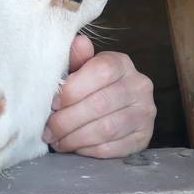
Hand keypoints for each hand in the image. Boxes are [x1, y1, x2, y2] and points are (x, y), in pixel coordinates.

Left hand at [45, 35, 155, 157]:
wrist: (117, 109)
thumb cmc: (90, 87)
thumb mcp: (81, 70)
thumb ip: (76, 59)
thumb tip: (79, 43)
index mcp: (122, 63)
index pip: (101, 71)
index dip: (74, 89)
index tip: (53, 103)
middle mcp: (140, 86)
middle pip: (101, 103)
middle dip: (68, 120)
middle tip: (48, 131)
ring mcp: (145, 113)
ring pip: (107, 128)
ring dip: (76, 138)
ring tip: (58, 142)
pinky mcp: (144, 137)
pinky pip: (115, 147)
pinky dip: (90, 150)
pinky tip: (75, 148)